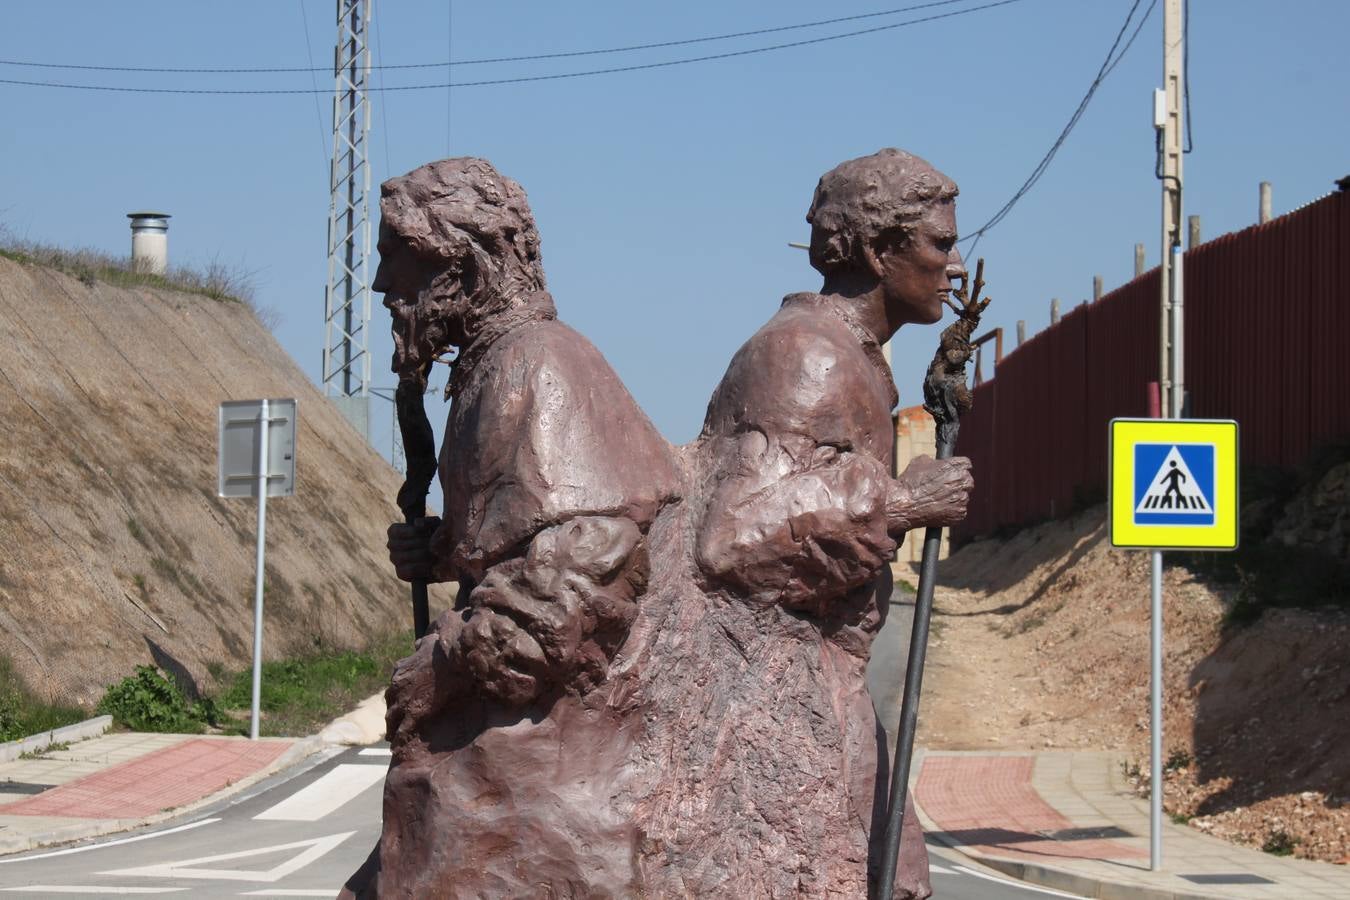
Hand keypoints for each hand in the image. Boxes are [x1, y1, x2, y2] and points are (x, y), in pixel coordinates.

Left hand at [385, 612, 465, 744]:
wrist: (451, 662)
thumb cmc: (443, 652)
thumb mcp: (428, 643)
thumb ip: (421, 644)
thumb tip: (418, 642)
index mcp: (400, 671)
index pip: (392, 687)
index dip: (394, 697)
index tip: (397, 703)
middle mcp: (397, 687)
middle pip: (389, 704)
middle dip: (391, 714)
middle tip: (392, 724)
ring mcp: (404, 701)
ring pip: (392, 719)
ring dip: (391, 729)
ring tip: (391, 739)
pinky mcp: (413, 713)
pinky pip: (403, 730)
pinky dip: (399, 740)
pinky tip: (397, 748)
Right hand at [386, 516, 442, 582]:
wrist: (445, 555)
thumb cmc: (437, 536)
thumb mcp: (435, 525)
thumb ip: (427, 522)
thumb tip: (417, 523)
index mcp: (394, 531)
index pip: (397, 532)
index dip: (413, 532)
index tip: (427, 532)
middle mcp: (391, 545)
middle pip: (402, 545)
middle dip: (421, 544)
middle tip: (435, 545)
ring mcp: (394, 559)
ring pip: (405, 557)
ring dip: (423, 555)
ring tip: (436, 554)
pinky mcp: (400, 573)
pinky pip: (408, 571)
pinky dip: (421, 568)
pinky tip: (432, 566)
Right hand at [888, 455, 972, 531]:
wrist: (905, 505)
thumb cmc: (910, 483)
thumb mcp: (920, 461)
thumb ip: (934, 460)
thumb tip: (936, 463)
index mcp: (956, 466)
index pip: (966, 464)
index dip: (956, 468)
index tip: (951, 473)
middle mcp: (963, 481)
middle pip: (967, 481)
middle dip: (958, 483)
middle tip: (944, 488)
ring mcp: (963, 498)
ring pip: (963, 497)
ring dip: (954, 498)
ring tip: (937, 500)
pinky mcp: (960, 514)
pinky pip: (959, 511)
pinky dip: (951, 511)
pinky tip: (938, 509)